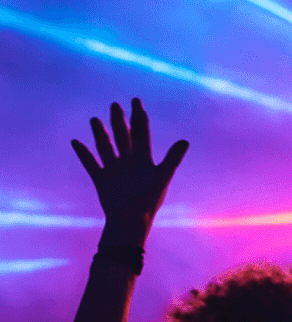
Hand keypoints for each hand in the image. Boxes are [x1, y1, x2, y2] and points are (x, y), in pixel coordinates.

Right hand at [70, 99, 188, 244]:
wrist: (131, 220)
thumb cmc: (149, 200)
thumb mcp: (162, 176)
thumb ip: (172, 158)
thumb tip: (185, 141)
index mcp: (144, 160)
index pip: (141, 133)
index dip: (139, 118)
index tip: (136, 101)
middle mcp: (129, 162)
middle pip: (123, 137)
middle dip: (119, 121)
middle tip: (116, 104)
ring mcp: (114, 170)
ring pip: (106, 147)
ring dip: (100, 134)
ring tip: (95, 119)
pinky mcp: (102, 180)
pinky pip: (91, 164)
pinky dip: (83, 153)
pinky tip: (76, 142)